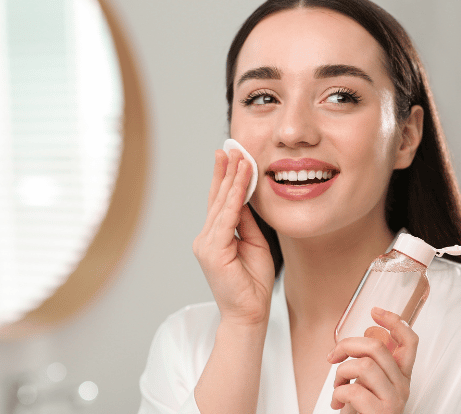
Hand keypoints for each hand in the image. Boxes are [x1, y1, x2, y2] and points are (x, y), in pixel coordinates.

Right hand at [192, 149, 274, 325]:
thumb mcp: (254, 244)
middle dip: (225, 171)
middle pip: (217, 198)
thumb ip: (246, 222)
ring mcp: (206, 244)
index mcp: (215, 238)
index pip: (219, 202)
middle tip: (231, 147)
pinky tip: (241, 180)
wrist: (249, 314)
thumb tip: (245, 199)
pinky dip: (234, 196)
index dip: (225, 178)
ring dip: (231, 178)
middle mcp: (206, 238)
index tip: (229, 156)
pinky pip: (226, 217)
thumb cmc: (253, 283)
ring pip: (221, 204)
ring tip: (238, 156)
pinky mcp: (212, 251)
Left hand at [327, 307, 419, 412]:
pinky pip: (353, 389)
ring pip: (363, 365)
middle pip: (376, 347)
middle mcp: (402, 385)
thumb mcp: (371, 386)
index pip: (409, 341)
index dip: (394, 321)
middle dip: (346, 345)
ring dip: (340, 373)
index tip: (376, 312)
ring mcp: (394, 399)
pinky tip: (338, 402)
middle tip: (334, 356)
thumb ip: (370, 366)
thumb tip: (352, 346)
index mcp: (402, 376)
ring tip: (337, 387)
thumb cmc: (366, 413)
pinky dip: (338, 393)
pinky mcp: (381, 412)